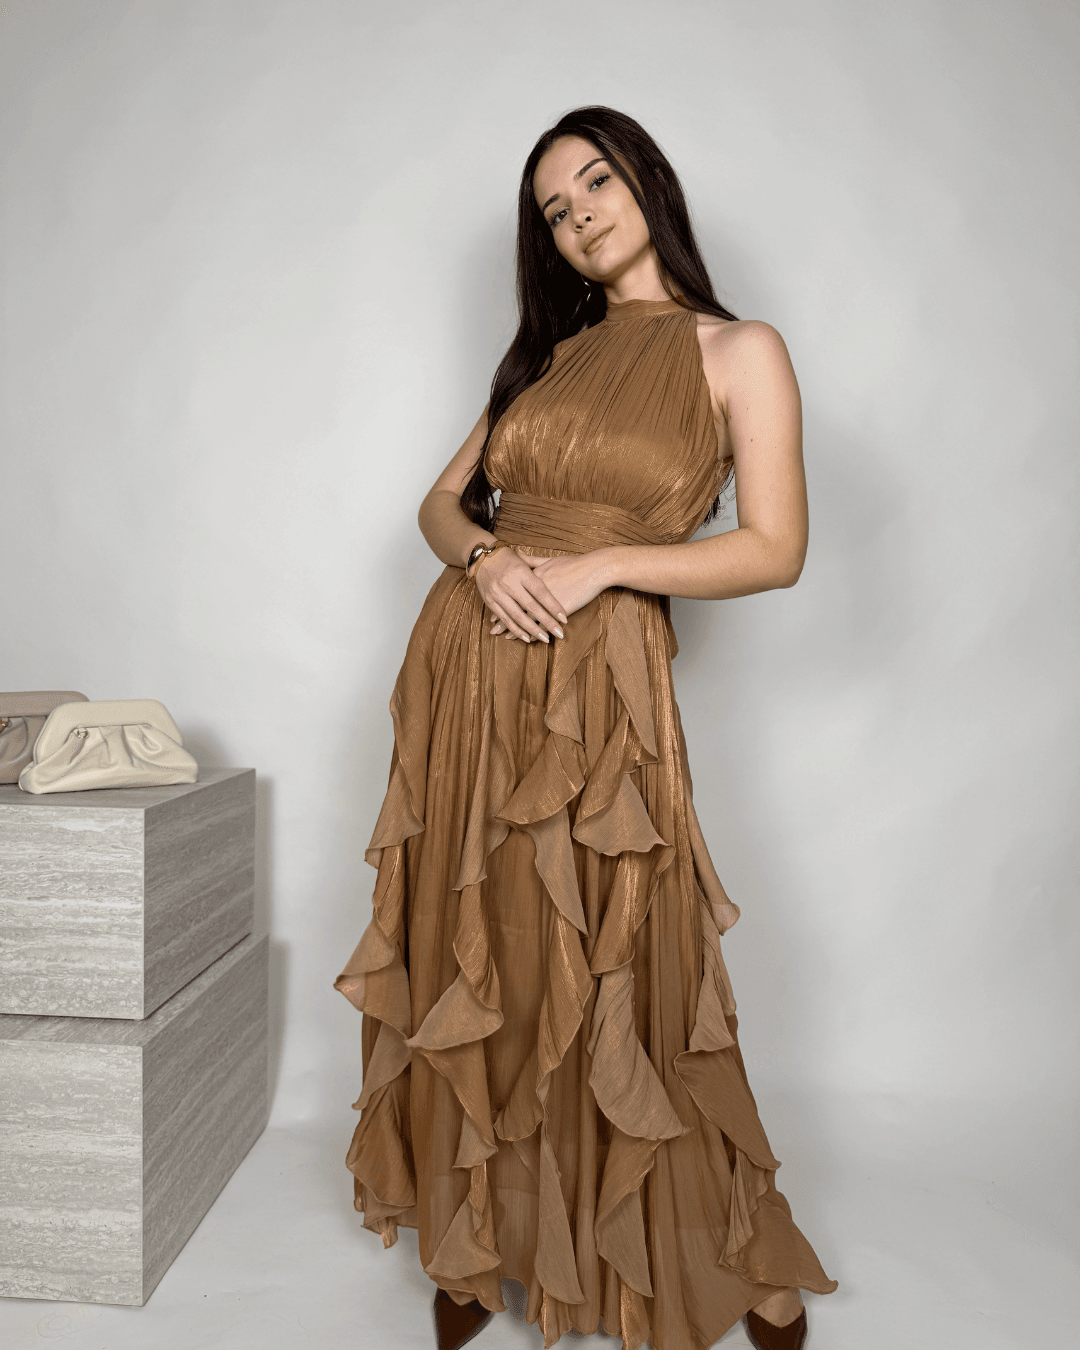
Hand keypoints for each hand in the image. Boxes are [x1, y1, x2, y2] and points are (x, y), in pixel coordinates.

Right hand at [473, 546, 567, 642]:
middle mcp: (509, 583)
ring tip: (546, 639)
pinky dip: (516, 630)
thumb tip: (560, 574)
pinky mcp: (489, 601)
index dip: (553, 606)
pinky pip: (505, 618)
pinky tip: (527, 638)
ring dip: (532, 630)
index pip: (540, 592)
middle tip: (559, 633)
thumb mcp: (524, 560)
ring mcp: (498, 593)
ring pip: (518, 616)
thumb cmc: (508, 558)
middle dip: (546, 622)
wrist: (481, 556)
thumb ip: (540, 570)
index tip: (564, 618)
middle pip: (531, 606)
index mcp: (521, 572)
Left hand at [487, 550, 613, 637]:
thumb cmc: (574, 564)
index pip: (512, 594)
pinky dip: (536, 632)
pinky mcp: (559, 610)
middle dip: (503, 620)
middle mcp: (535, 590)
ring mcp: (547, 601)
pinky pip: (544, 624)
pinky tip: (530, 640)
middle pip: (516, 607)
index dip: (502, 604)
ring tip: (506, 637)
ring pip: (528, 618)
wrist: (595, 569)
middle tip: (493, 630)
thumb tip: (517, 552)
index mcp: (531, 578)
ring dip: (516, 630)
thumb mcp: (549, 560)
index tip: (493, 613)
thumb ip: (530, 559)